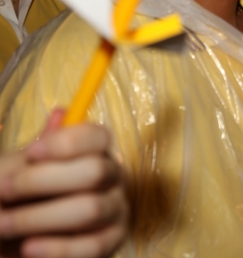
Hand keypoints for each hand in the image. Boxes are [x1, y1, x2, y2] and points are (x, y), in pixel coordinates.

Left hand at [0, 110, 127, 257]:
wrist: (11, 240)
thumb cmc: (16, 200)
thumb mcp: (18, 172)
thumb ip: (36, 151)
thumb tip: (61, 113)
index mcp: (95, 152)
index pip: (99, 137)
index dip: (67, 143)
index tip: (31, 153)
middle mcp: (113, 177)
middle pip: (95, 171)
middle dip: (43, 181)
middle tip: (5, 190)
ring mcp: (116, 210)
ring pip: (91, 209)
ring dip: (39, 218)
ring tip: (3, 224)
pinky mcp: (112, 242)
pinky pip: (92, 246)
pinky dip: (56, 248)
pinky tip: (28, 247)